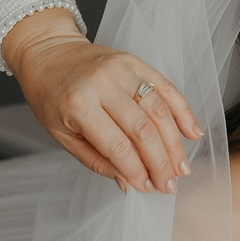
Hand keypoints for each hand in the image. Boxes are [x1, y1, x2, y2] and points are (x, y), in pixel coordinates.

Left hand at [1, 9, 200, 192]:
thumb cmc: (50, 96)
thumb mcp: (61, 134)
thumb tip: (128, 182)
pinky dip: (183, 111)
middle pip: (143, 130)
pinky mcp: (135, 62)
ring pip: (159, 111)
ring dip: (174, 144)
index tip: (148, 188)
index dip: (136, 171)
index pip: (117, 146)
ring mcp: (122, 70)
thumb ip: (96, 160)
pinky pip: (166, 87)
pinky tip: (192, 133)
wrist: (47, 52)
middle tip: (170, 185)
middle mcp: (103, 84)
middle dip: (160, 163)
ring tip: (182, 168)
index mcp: (79, 104)